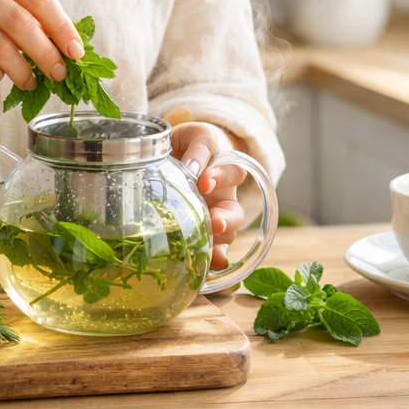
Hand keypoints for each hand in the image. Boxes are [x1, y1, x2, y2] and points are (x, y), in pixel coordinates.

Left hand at [165, 112, 245, 270]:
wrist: (174, 154)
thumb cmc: (188, 143)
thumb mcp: (195, 135)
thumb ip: (198, 147)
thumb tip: (193, 169)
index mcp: (225, 171)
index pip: (233, 173)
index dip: (221, 177)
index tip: (204, 180)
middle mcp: (223, 198)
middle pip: (235, 214)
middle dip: (227, 221)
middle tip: (216, 222)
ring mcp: (213, 218)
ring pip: (226, 236)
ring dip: (219, 243)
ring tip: (210, 252)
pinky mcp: (202, 233)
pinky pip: (212, 251)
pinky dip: (210, 263)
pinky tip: (202, 273)